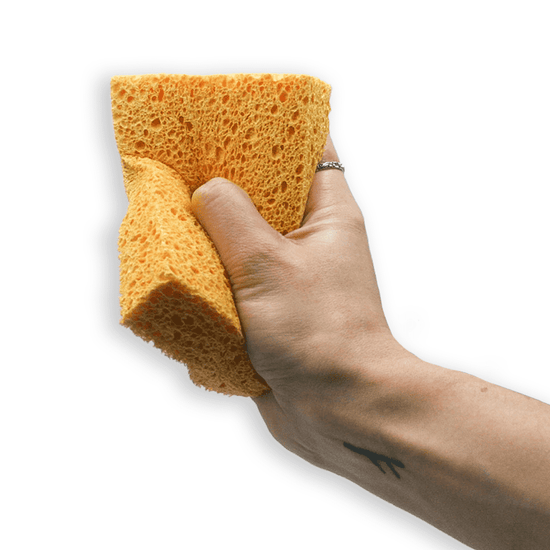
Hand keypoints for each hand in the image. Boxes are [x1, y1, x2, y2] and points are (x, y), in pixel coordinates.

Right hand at [191, 135, 413, 465]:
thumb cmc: (319, 334)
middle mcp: (312, 243)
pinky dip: (213, 280)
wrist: (337, 410)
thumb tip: (206, 191)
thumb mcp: (267, 264)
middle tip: (184, 172)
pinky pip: (237, 284)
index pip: (310, 149)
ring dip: (212, 239)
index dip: (274, 127)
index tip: (233, 116)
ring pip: (245, 243)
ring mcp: (291, 279)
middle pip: (267, 196)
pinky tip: (186, 276)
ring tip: (174, 224)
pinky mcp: (272, 314)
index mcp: (328, 216)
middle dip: (226, 187)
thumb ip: (230, 219)